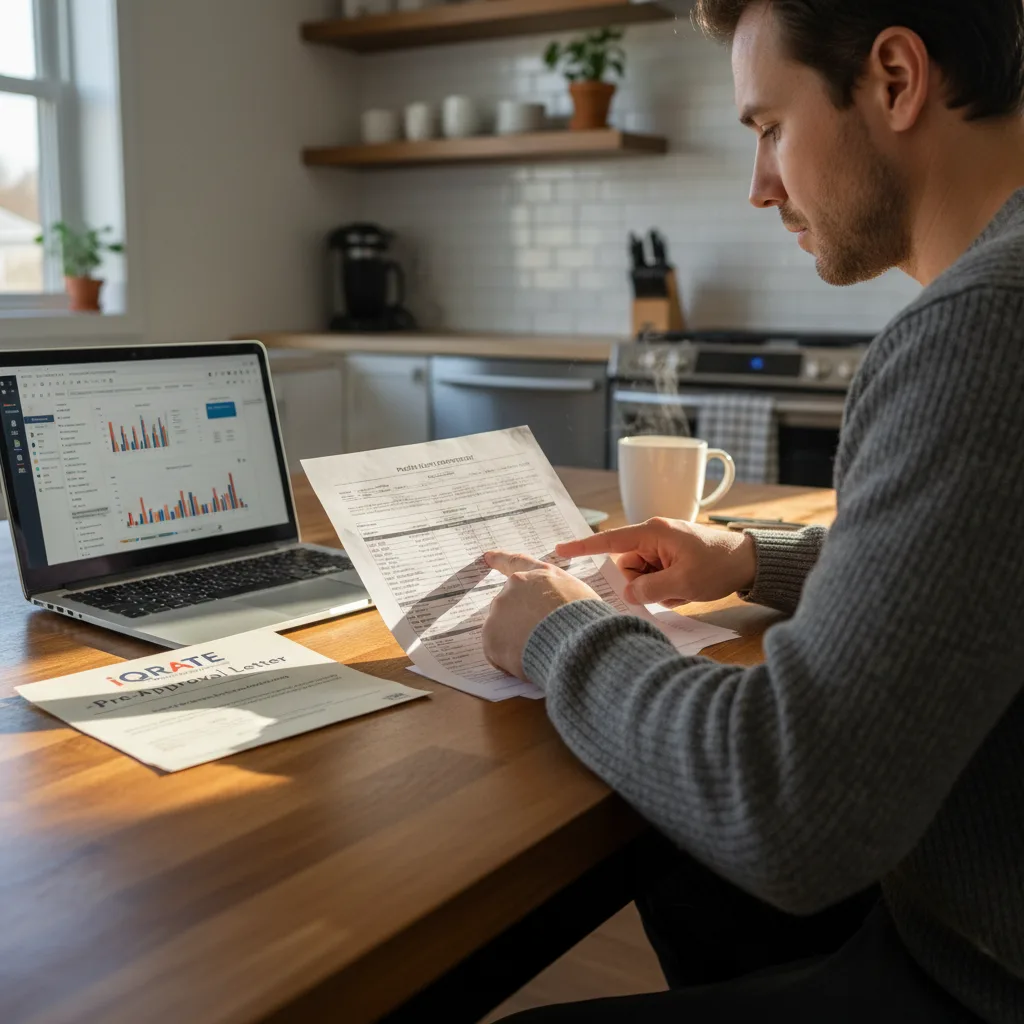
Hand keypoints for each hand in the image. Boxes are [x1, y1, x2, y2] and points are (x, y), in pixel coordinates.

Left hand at [481, 551, 602, 679]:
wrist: (577, 641)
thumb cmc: (587, 621)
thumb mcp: (580, 596)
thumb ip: (559, 597)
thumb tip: (552, 611)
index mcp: (539, 575)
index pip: (517, 562)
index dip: (501, 560)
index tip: (487, 557)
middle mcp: (515, 587)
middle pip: (509, 605)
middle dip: (519, 622)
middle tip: (540, 641)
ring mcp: (500, 611)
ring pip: (503, 631)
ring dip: (516, 643)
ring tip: (541, 653)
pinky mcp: (491, 636)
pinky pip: (498, 654)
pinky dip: (510, 663)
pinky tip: (529, 664)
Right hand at [555, 517, 756, 607]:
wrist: (750, 563)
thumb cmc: (719, 566)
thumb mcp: (683, 582)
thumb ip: (649, 589)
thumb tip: (627, 594)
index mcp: (653, 533)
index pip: (609, 540)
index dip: (582, 547)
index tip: (558, 550)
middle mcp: (653, 536)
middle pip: (626, 566)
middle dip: (642, 583)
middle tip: (671, 588)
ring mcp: (661, 546)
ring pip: (640, 575)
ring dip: (656, 587)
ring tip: (683, 588)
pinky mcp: (669, 556)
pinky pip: (654, 576)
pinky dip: (666, 587)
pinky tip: (685, 588)